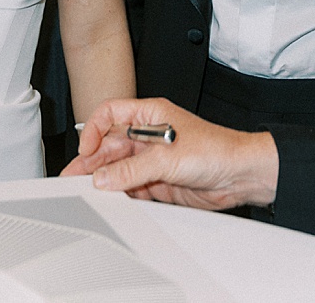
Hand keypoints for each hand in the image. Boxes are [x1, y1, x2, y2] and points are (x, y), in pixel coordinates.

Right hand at [63, 98, 277, 210]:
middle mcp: (149, 136)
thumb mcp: (168, 157)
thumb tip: (102, 177)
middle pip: (109, 146)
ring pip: (117, 169)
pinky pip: (129, 186)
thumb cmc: (218, 150)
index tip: (85, 150)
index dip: (93, 131)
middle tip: (73, 179)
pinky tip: (109, 200)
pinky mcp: (157, 181)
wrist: (241, 175)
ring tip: (85, 193)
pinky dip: (118, 194)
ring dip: (103, 180)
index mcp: (151, 116)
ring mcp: (153, 159)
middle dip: (91, 162)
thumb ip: (131, 169)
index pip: (110, 115)